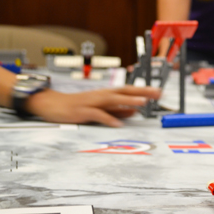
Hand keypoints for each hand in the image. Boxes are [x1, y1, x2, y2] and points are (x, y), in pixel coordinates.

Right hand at [25, 86, 161, 126]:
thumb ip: (118, 109)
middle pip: (125, 91)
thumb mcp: (101, 107)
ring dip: (128, 101)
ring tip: (143, 103)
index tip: (159, 92)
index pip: (129, 90)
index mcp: (107, 94)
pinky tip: (118, 124)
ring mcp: (92, 102)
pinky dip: (108, 118)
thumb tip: (135, 111)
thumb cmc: (79, 106)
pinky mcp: (82, 111)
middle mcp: (102, 95)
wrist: (53, 104)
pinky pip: (97, 115)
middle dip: (142, 92)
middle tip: (157, 93)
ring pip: (113, 100)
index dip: (144, 90)